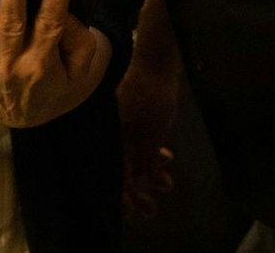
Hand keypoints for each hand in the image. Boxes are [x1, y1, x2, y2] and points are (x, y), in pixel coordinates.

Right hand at [117, 62, 178, 218]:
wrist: (157, 60)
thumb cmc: (152, 97)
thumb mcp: (152, 134)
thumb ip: (146, 162)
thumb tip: (141, 187)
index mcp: (106, 138)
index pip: (111, 174)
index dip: (122, 196)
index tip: (134, 213)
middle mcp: (108, 133)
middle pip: (120, 169)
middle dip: (138, 190)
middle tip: (151, 210)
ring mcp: (119, 124)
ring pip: (131, 156)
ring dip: (149, 172)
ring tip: (168, 184)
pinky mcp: (130, 116)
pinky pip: (137, 141)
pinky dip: (151, 153)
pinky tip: (167, 159)